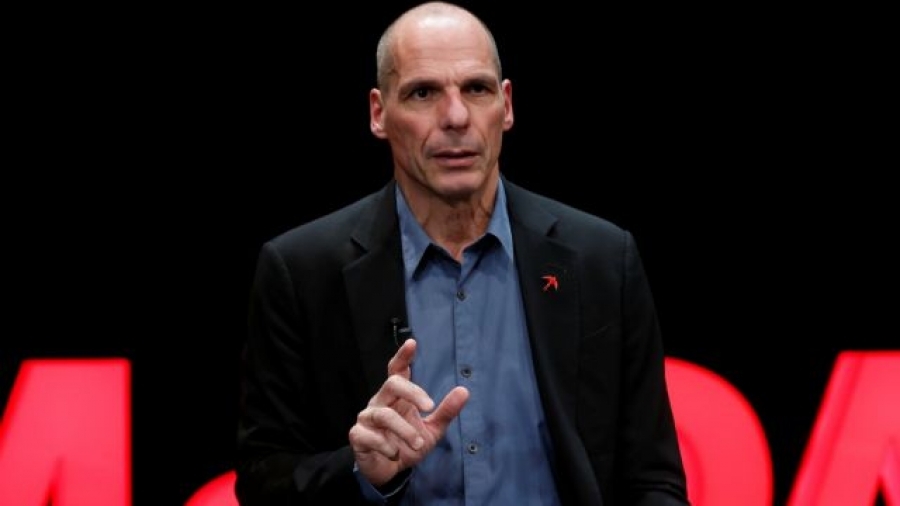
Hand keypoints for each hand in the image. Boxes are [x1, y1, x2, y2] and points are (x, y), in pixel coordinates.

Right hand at [348, 338, 468, 485]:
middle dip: (412, 392)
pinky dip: (385, 445)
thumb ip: (445, 411)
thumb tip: (465, 391)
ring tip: (418, 444)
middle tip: (429, 407)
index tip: (412, 343)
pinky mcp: (358, 436)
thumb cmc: (409, 445)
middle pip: (392, 384)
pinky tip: (394, 453)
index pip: (397, 371)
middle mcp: (381, 402)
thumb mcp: (432, 430)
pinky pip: (367, 435)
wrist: (390, 472)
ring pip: (383, 415)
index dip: (403, 356)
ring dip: (404, 430)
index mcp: (398, 397)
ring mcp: (367, 418)